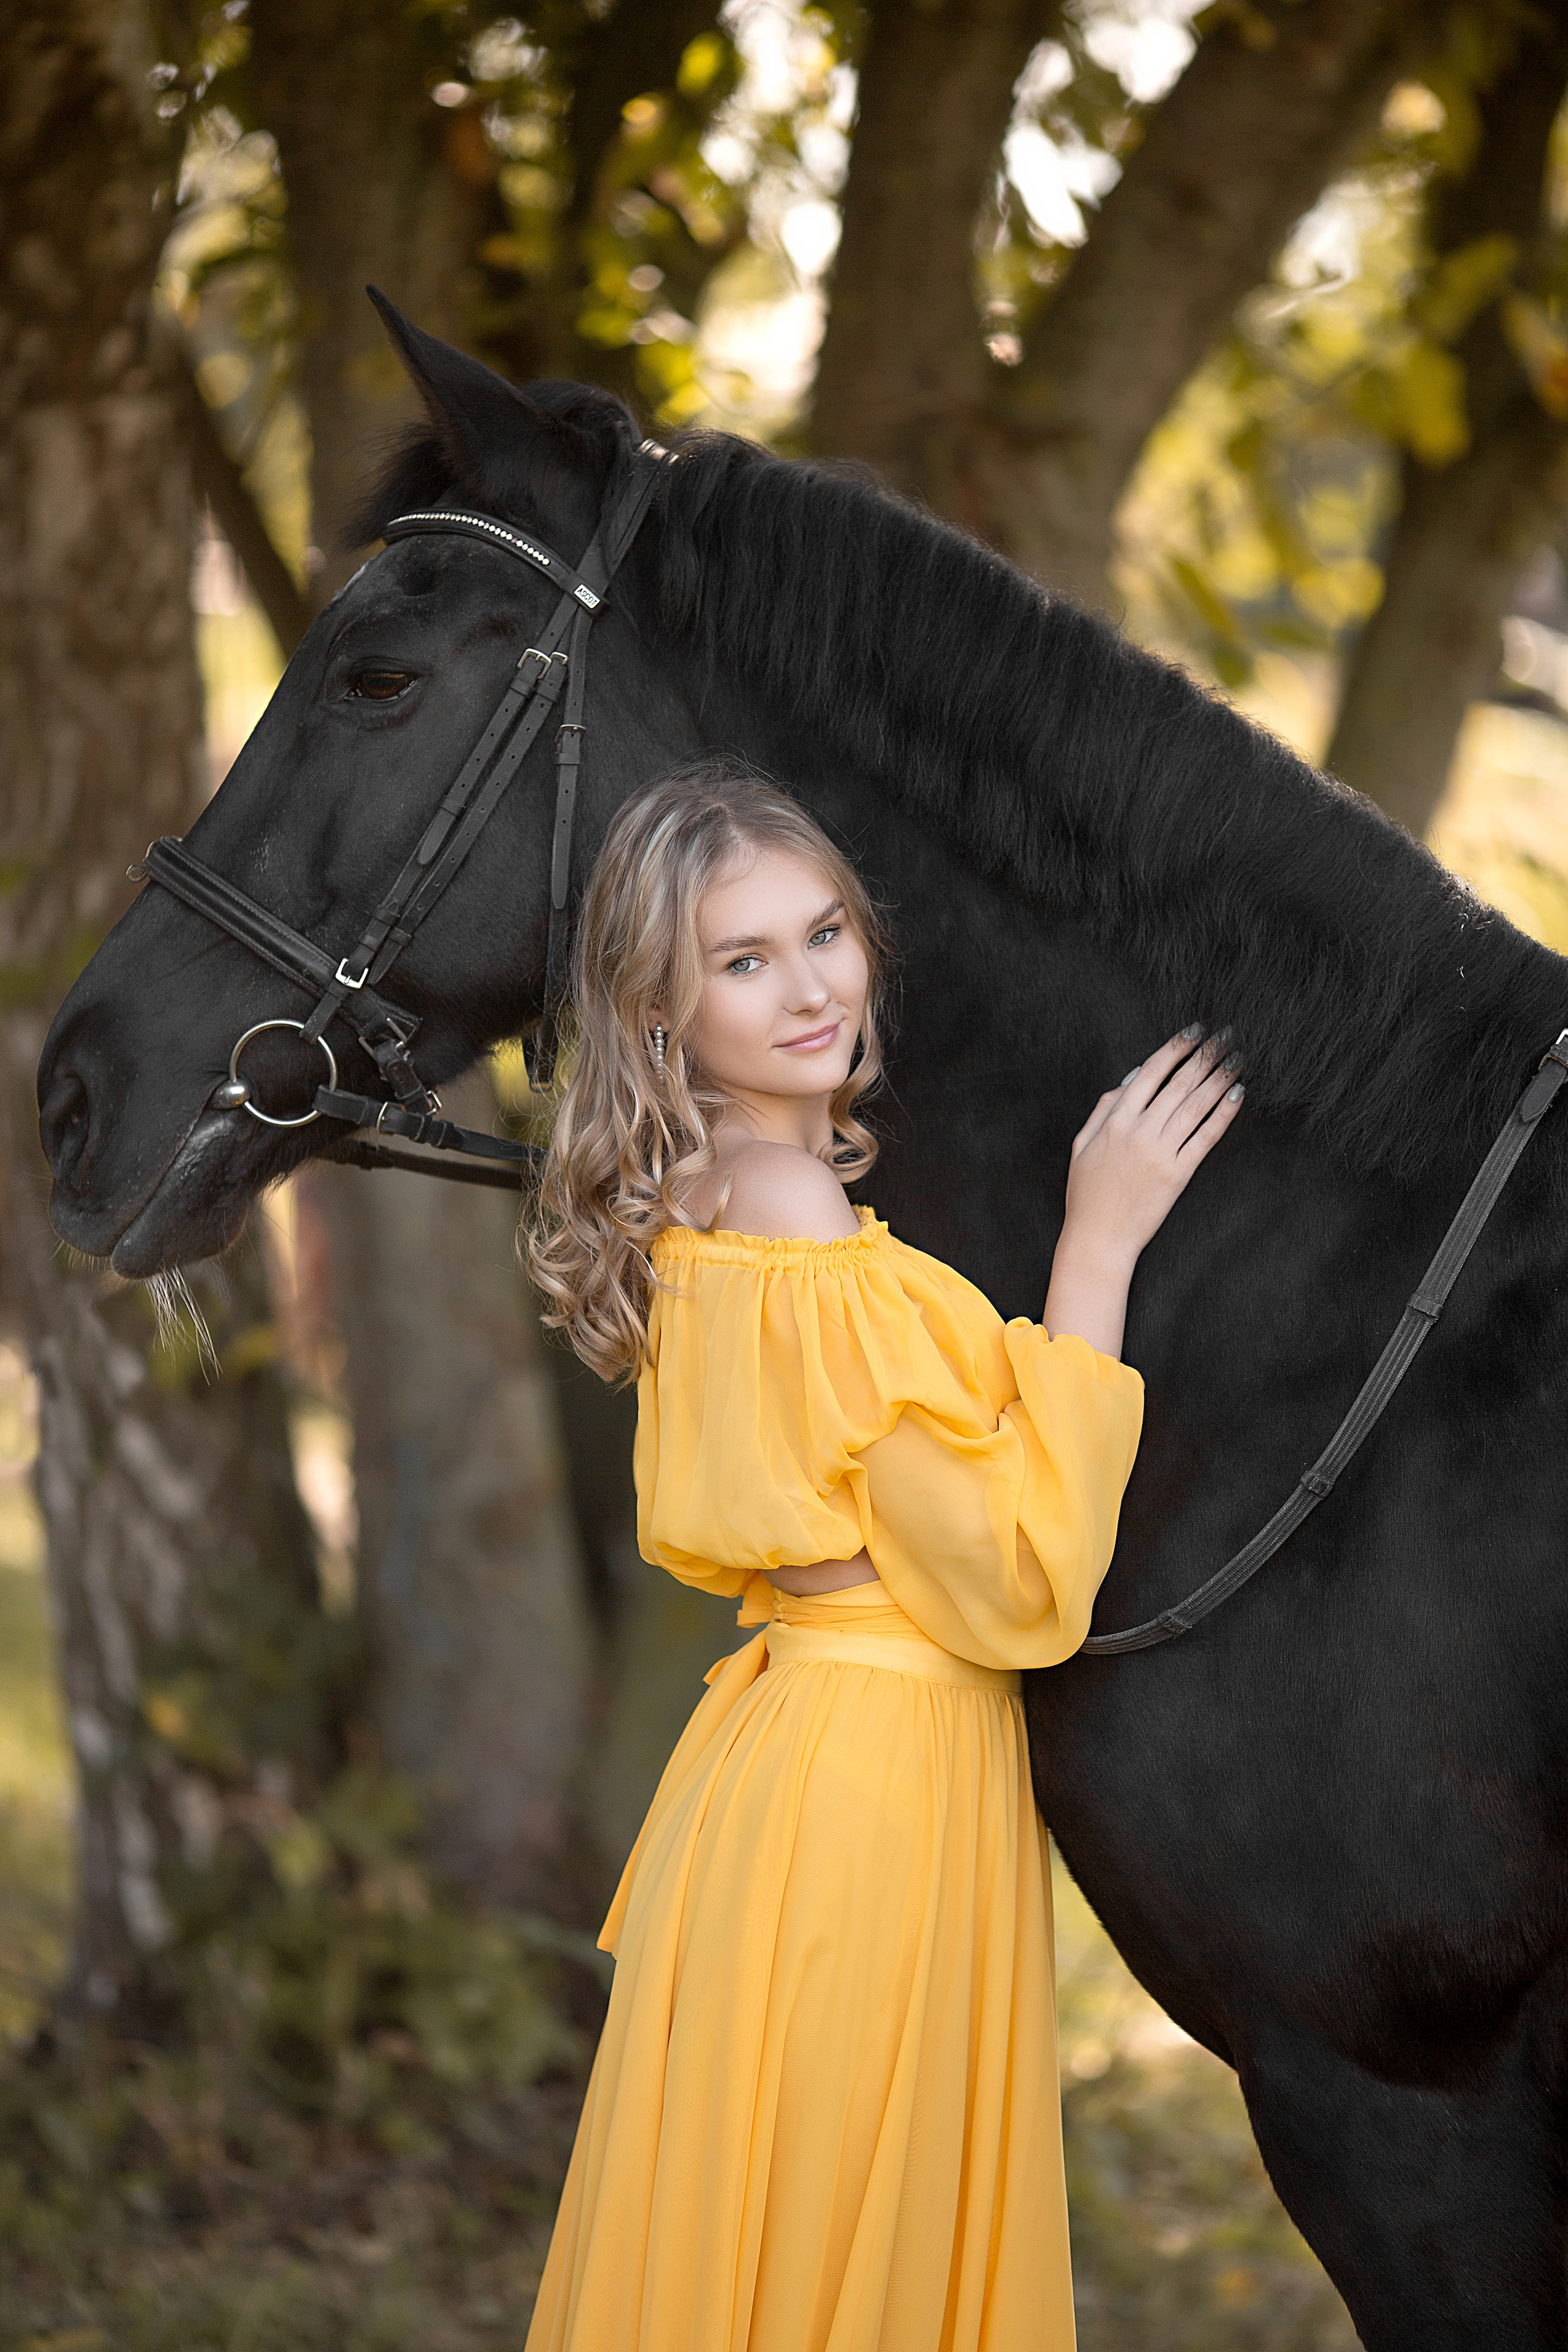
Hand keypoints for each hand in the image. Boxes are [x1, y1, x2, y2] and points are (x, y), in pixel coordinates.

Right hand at [1043, 1028, 1241, 1355]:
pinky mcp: (1178, 1175)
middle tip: (1226, 1036)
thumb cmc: (1086, 1193)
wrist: (1098, 1238)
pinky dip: (1223, 1114)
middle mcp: (1138, 1132)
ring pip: (1195, 1106)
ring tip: (1237, 1058)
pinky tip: (1236, 1094)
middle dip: (1205, 1056)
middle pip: (1179, 1083)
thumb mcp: (1082, 1145)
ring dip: (1219, 1078)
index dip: (1175, 1048)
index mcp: (1114, 1121)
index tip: (1194, 1031)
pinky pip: (1205, 1138)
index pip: (1150, 1072)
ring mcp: (1160, 1153)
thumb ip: (1103, 1110)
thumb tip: (1131, 1080)